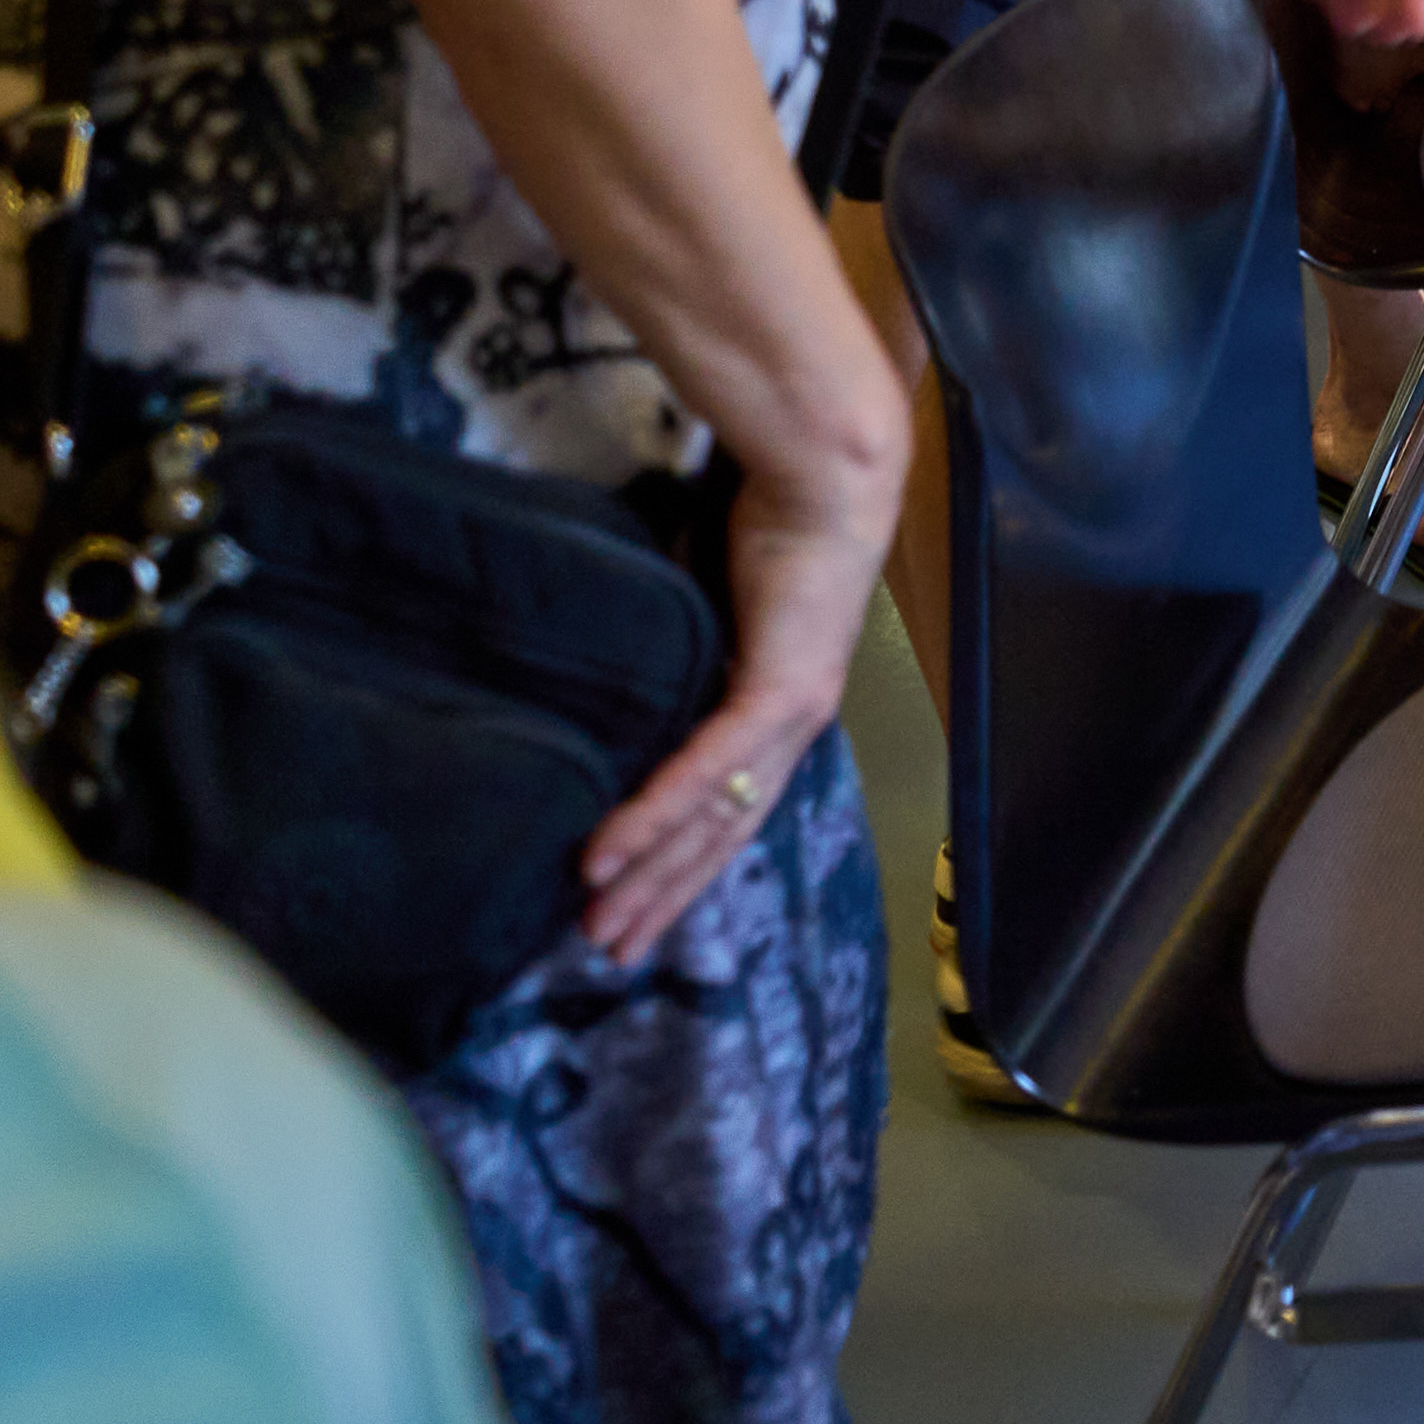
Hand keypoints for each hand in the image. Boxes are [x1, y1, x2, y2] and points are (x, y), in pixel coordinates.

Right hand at [579, 440, 894, 966]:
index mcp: (782, 711)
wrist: (824, 476)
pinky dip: (655, 815)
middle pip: (721, 833)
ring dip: (651, 876)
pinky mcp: (776, 691)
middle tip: (607, 948)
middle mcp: (793, 728)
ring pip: (713, 818)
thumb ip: (677, 655)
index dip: (682, 863)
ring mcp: (789, 715)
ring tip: (599, 922)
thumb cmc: (768, 526)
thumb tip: (619, 679)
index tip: (633, 907)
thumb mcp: (708, 610)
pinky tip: (610, 856)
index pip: (729, 807)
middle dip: (663, 895)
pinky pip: (707, 769)